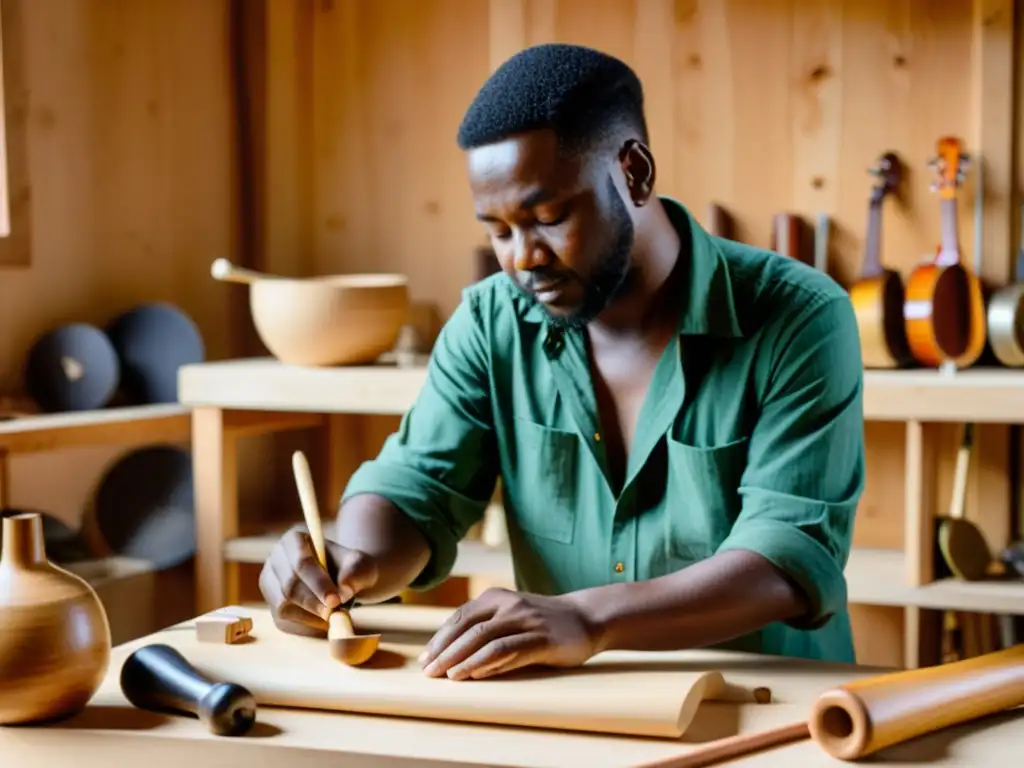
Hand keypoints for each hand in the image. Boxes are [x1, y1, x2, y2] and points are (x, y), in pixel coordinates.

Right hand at [258, 523, 378, 636]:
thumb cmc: (350, 569)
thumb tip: (344, 588)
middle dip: (314, 602)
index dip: (317, 583)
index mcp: (294, 540)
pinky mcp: (271, 605)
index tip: (335, 599)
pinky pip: (283, 621)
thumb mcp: (360, 564)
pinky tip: (323, 622)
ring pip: (283, 605)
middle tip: (335, 612)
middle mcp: (276, 559)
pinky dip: (305, 625)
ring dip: (310, 615)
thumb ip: (357, 570)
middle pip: (289, 586)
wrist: (342, 582)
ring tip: (332, 616)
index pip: (301, 563)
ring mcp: (270, 583)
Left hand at [418, 587, 599, 680]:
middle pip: (467, 628)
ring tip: (446, 677)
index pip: (459, 618)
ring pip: (484, 639)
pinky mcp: (541, 639)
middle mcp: (508, 605)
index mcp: (496, 597)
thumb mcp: (511, 616)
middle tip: (428, 672)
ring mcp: (525, 620)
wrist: (586, 617)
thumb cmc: (542, 622)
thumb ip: (485, 628)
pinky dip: (487, 662)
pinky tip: (474, 675)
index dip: (439, 639)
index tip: (424, 659)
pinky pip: (508, 650)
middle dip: (444, 652)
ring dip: (461, 659)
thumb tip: (450, 654)